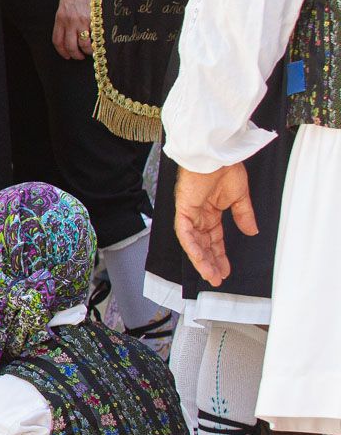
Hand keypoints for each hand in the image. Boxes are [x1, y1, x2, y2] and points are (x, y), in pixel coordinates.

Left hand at [52, 0, 93, 59]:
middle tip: (79, 57)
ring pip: (83, 44)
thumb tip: (68, 36)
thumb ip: (64, 21)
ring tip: (89, 52)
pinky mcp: (94, 19)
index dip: (62, 51)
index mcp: (60, 19)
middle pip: (70, 45)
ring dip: (87, 51)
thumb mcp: (63, 7)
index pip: (57, 41)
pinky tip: (98, 44)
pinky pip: (95, 36)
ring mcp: (82, 21)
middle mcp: (69, 22)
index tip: (67, 56)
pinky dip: (96, 43)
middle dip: (74, 54)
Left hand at [173, 163, 258, 286]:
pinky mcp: (183, 210)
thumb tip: (252, 231)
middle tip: (217, 278)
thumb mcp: (239, 197)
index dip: (219, 256)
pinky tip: (200, 259)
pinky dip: (192, 246)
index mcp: (210, 213)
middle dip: (210, 263)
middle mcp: (198, 216)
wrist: (217, 155)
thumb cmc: (225, 168)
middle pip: (203, 245)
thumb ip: (243, 215)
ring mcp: (189, 214)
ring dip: (201, 260)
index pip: (214, 240)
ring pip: (192, 243)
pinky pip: (185, 233)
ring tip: (211, 275)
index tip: (226, 271)